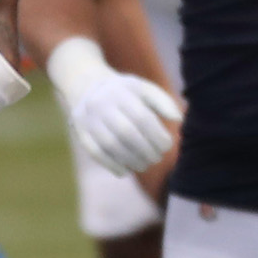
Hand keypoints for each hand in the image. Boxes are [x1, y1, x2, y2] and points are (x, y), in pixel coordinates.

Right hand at [45, 35, 180, 176]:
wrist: (86, 86)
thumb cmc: (124, 92)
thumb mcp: (143, 88)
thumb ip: (162, 101)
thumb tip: (177, 119)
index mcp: (121, 91)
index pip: (141, 117)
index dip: (156, 135)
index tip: (167, 146)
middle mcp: (101, 104)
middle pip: (126, 132)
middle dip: (145, 150)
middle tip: (157, 158)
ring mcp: (88, 119)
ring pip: (110, 145)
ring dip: (131, 160)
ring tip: (144, 165)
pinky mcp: (80, 132)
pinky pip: (96, 152)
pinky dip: (111, 164)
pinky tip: (125, 170)